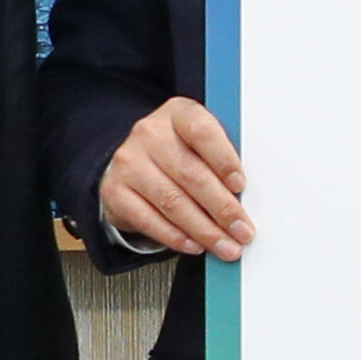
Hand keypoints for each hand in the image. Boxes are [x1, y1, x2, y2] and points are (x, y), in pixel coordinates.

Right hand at [100, 97, 249, 259]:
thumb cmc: (176, 153)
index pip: (202, 132)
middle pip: (191, 174)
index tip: (240, 185)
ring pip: (172, 201)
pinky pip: (148, 219)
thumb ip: (220, 161)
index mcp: (178, 114)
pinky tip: (194, 245)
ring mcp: (129, 162)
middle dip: (222, 209)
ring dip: (204, 230)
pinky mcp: (115, 191)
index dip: (224, 160)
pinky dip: (175, 237)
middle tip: (241, 230)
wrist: (133, 164)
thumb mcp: (200, 145)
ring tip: (225, 245)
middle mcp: (150, 133)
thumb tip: (245, 198)